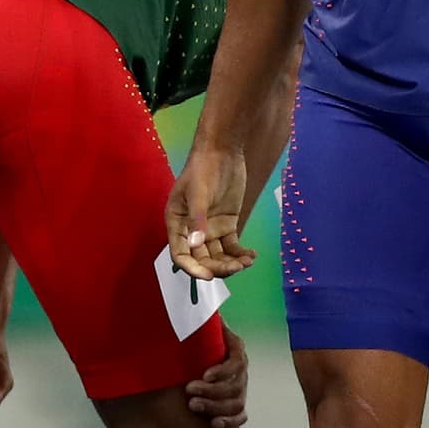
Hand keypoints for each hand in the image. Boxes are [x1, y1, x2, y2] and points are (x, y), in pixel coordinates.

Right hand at [166, 146, 255, 280]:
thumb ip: (197, 219)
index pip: (180, 254)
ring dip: (231, 263)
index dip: (192, 268)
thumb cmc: (203, 169)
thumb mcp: (198, 193)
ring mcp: (210, 230)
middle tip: (236, 267)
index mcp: (177, 224)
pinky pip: (232, 247)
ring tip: (247, 261)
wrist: (222, 151)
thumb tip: (195, 245)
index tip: (208, 275)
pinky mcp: (226, 226)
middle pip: (201, 259)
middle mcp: (191, 231)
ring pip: (218, 256)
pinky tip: (251, 255)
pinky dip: (241, 254)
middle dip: (217, 267)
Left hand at [185, 328, 248, 427]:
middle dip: (212, 391)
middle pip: (235, 385)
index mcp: (235, 349)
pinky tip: (213, 423)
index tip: (204, 375)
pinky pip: (240, 417)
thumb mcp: (195, 330)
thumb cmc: (192, 341)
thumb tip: (192, 310)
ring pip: (236, 403)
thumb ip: (196, 323)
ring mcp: (240, 389)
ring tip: (192, 405)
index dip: (222, 371)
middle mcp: (240, 370)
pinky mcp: (236, 406)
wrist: (190, 359)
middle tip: (189, 390)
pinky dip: (229, 422)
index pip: (237, 362)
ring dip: (215, 406)